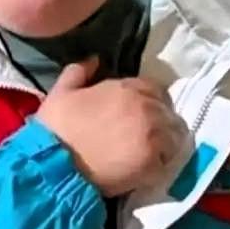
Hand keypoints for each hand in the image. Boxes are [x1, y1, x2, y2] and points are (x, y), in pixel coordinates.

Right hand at [35, 56, 189, 197]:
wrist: (54, 165)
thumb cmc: (56, 128)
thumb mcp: (61, 92)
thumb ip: (78, 71)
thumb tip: (94, 60)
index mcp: (128, 89)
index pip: (155, 88)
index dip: (148, 99)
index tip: (138, 111)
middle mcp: (147, 109)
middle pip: (168, 112)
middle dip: (159, 120)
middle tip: (146, 133)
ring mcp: (153, 138)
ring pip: (175, 136)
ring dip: (166, 142)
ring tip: (152, 151)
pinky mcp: (153, 166)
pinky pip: (169, 163)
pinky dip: (162, 165)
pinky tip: (150, 169)